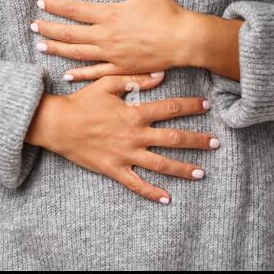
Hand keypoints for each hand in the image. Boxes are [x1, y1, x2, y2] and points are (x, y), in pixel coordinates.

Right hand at [24, 73, 218, 203]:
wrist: (57, 124)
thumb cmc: (82, 102)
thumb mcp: (107, 83)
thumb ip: (135, 79)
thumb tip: (160, 74)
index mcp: (135, 113)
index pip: (170, 109)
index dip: (190, 106)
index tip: (207, 105)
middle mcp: (135, 135)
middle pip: (173, 139)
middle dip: (197, 141)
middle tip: (216, 143)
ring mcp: (126, 155)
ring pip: (160, 164)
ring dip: (183, 169)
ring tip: (202, 172)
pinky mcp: (114, 169)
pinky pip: (136, 184)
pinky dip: (152, 192)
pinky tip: (167, 199)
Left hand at [31, 0, 192, 80]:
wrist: (184, 40)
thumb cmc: (167, 12)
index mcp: (110, 14)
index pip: (75, 10)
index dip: (56, 6)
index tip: (41, 3)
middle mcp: (106, 36)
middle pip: (70, 33)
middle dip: (49, 28)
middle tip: (33, 25)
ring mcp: (112, 55)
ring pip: (77, 53)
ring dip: (57, 48)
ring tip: (40, 44)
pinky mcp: (121, 69)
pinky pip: (95, 73)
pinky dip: (79, 73)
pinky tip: (66, 73)